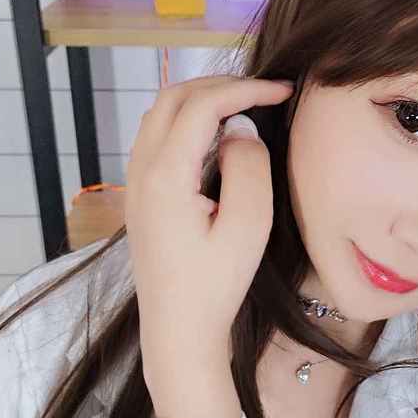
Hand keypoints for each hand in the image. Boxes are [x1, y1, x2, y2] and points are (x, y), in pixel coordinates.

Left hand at [125, 74, 293, 388]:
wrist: (178, 331)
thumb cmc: (215, 287)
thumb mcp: (247, 228)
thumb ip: (248, 168)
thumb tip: (239, 131)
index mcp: (166, 175)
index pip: (202, 105)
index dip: (245, 89)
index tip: (283, 91)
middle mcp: (141, 171)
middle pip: (173, 98)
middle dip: (220, 86)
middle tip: (264, 93)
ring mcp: (134, 183)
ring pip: (160, 114)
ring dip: (200, 100)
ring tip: (244, 107)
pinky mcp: (140, 196)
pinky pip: (156, 137)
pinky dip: (187, 121)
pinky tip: (216, 136)